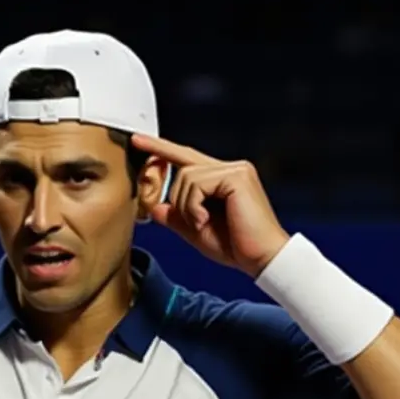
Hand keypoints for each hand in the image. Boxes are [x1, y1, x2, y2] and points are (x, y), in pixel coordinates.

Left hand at [132, 134, 289, 276]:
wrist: (261, 259)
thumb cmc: (236, 247)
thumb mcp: (196, 231)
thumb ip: (176, 216)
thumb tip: (155, 206)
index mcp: (222, 179)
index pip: (186, 158)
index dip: (161, 149)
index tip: (138, 140)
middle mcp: (230, 169)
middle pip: (183, 169)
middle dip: (178, 200)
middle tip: (195, 224)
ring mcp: (235, 170)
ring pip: (187, 176)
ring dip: (187, 206)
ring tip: (202, 224)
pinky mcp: (236, 176)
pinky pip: (197, 183)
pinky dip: (193, 206)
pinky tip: (205, 220)